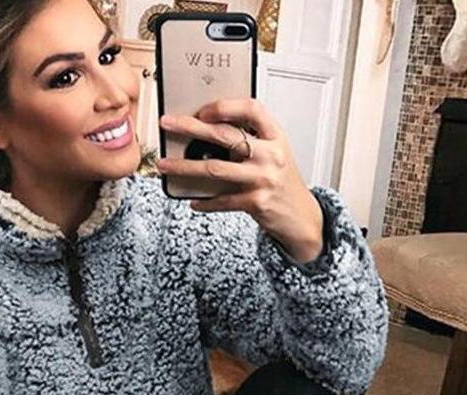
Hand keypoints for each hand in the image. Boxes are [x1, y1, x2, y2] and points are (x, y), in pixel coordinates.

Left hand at [157, 98, 323, 262]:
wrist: (301, 218)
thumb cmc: (282, 183)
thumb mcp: (274, 154)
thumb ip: (251, 141)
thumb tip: (207, 132)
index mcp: (275, 137)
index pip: (251, 109)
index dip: (225, 105)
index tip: (203, 108)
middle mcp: (271, 155)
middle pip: (224, 136)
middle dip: (190, 127)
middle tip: (167, 124)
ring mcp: (263, 179)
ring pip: (215, 169)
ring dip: (185, 167)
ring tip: (165, 166)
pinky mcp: (256, 202)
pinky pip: (222, 200)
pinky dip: (204, 201)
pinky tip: (193, 200)